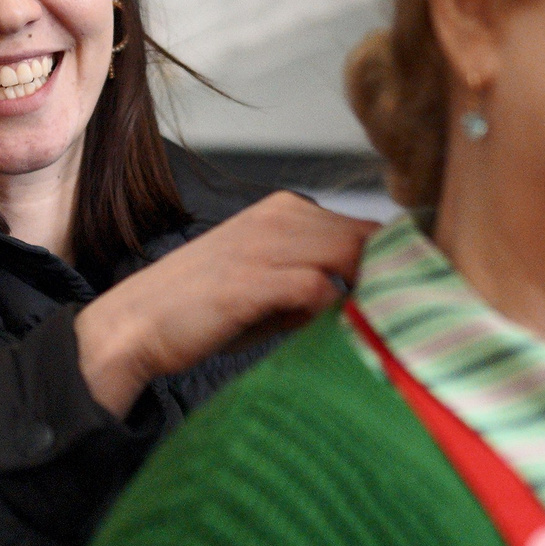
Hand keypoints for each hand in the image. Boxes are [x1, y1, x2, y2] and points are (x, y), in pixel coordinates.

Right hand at [77, 193, 378, 415]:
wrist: (135, 325)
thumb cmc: (203, 310)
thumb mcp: (266, 282)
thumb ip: (317, 280)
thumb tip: (373, 300)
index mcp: (285, 210)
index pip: (366, 228)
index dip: (393, 264)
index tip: (409, 299)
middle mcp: (279, 217)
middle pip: (369, 240)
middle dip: (391, 279)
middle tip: (399, 322)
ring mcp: (266, 245)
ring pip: (352, 257)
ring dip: (366, 296)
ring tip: (367, 331)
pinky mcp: (253, 280)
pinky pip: (320, 289)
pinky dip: (330, 314)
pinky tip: (321, 334)